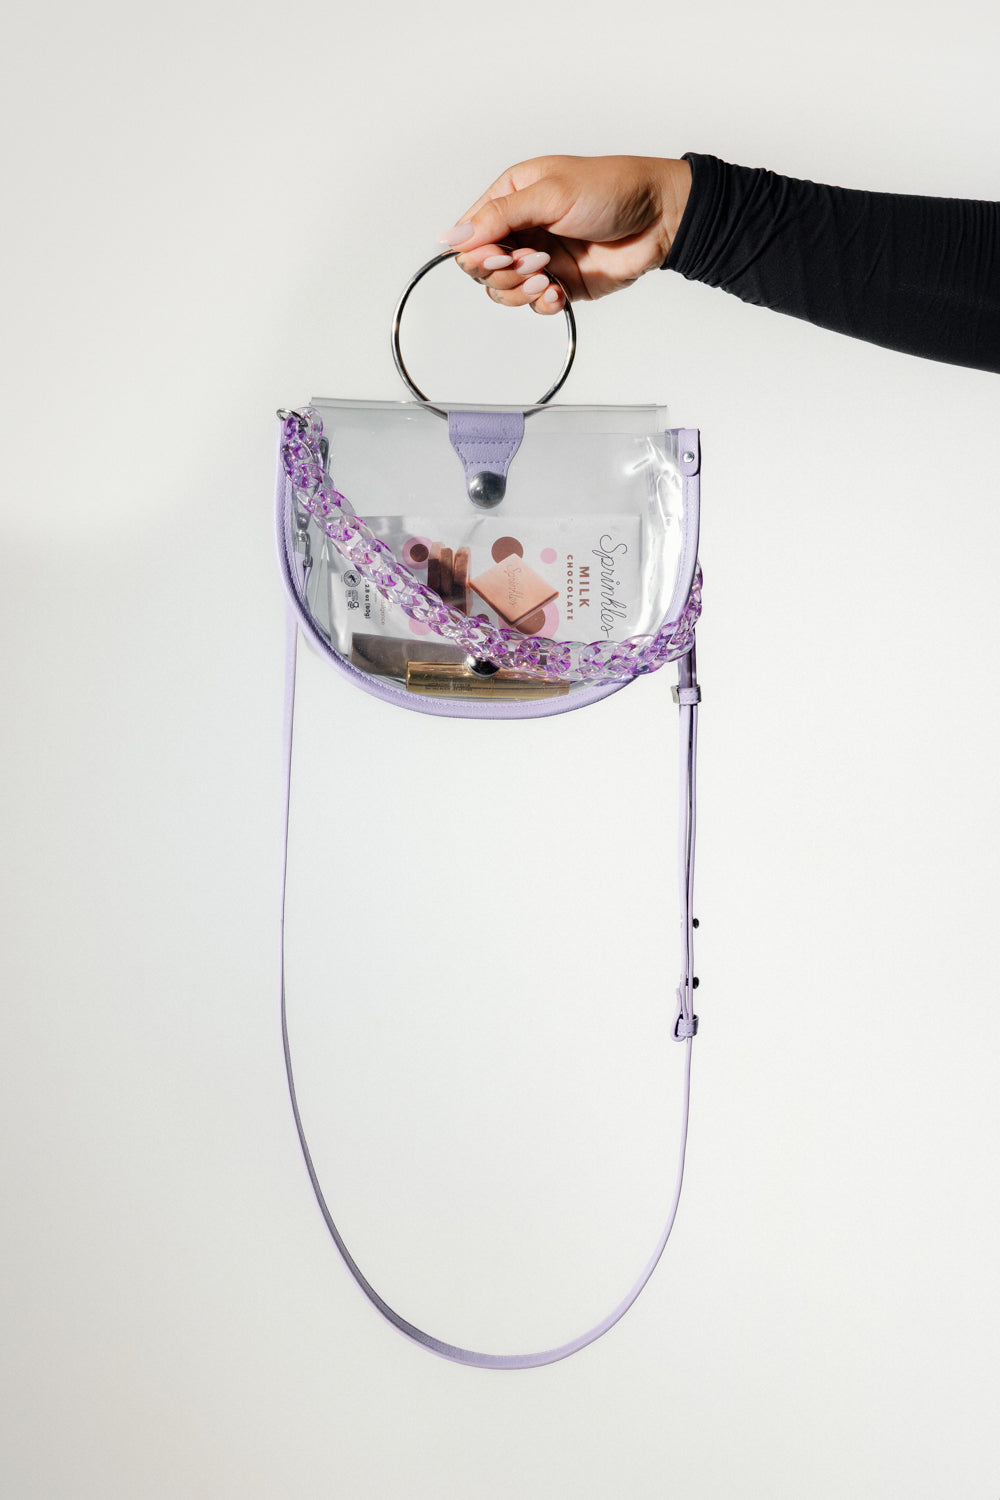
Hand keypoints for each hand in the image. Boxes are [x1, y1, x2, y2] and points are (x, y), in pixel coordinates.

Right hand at [437, 155, 691, 314]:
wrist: (660, 218)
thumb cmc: (612, 190)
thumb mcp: (549, 194)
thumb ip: (498, 217)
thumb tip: (451, 237)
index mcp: (511, 197)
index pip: (470, 234)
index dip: (477, 252)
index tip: (500, 254)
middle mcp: (521, 229)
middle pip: (482, 268)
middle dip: (503, 272)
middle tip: (534, 261)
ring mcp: (539, 259)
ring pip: (504, 291)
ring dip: (522, 291)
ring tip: (548, 277)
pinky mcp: (559, 284)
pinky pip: (534, 306)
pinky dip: (542, 304)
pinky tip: (559, 292)